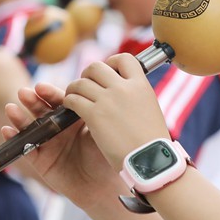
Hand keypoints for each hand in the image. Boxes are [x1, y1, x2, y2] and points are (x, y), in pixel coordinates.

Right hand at [3, 83, 121, 208]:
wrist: (101, 187)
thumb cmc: (104, 158)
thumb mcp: (99, 134)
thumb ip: (90, 115)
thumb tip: (84, 95)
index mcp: (72, 118)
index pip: (59, 101)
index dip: (49, 93)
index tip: (41, 87)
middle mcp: (57, 128)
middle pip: (41, 110)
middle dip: (31, 100)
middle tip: (24, 93)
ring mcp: (46, 143)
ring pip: (29, 127)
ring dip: (19, 117)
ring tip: (11, 108)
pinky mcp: (39, 160)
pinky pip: (24, 148)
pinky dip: (14, 138)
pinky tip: (8, 130)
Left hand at [61, 54, 170, 170]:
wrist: (150, 160)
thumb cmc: (151, 141)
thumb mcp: (150, 108)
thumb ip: (136, 94)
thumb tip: (126, 89)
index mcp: (141, 85)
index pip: (124, 59)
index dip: (112, 62)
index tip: (107, 71)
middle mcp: (124, 88)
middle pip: (96, 67)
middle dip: (87, 75)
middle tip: (86, 86)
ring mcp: (108, 100)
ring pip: (80, 83)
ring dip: (74, 89)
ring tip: (73, 97)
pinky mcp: (94, 115)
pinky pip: (73, 99)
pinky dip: (68, 101)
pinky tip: (70, 108)